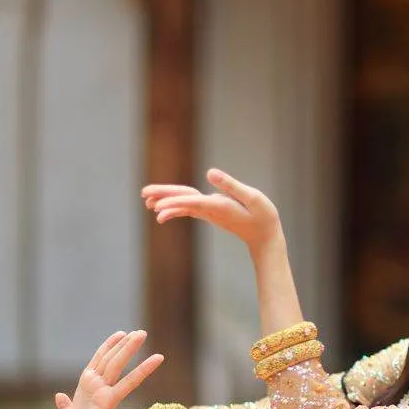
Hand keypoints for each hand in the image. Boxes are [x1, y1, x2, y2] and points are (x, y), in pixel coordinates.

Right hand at [54, 330, 163, 408]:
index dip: (143, 370)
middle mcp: (104, 388)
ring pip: (110, 360)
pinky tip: (119, 335)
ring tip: (135, 332)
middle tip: (142, 333)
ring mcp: (97, 382)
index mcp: (108, 400)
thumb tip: (59, 396)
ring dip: (122, 345)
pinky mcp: (89, 378)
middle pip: (117, 365)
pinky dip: (107, 347)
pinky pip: (99, 359)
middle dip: (129, 349)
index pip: (129, 382)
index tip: (159, 358)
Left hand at [143, 169, 281, 252]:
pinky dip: (175, 206)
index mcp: (220, 206)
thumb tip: (209, 173)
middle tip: (143, 194)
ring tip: (146, 200)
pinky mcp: (211, 212)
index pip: (193, 202)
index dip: (174, 202)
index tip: (157, 206)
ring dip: (165, 201)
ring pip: (183, 204)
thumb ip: (231, 185)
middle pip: (183, 201)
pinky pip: (189, 207)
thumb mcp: (253, 198)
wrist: (265, 236)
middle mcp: (211, 210)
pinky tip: (161, 209)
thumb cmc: (263, 216)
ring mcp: (210, 212)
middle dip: (163, 198)